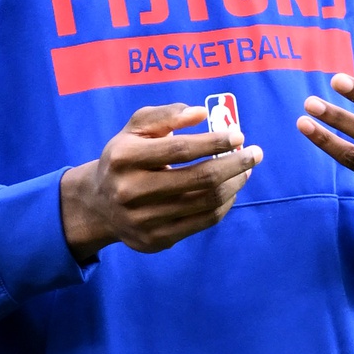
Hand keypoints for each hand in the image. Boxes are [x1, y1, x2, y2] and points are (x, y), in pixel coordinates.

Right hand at [61, 104, 262, 262]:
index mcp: (123, 157)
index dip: (215, 142)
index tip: (239, 136)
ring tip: (245, 170)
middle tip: (255, 153)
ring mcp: (143, 220)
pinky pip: (203, 222)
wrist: (98, 205)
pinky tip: (231, 190)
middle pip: (199, 179)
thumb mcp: (135, 129)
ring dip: (234, 184)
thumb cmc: (125, 158)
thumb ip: (166, 115)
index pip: (180, 149)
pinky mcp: (156, 240)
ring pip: (206, 202)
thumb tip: (200, 113)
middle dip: (235, 164)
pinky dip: (224, 205)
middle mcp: (130, 191)